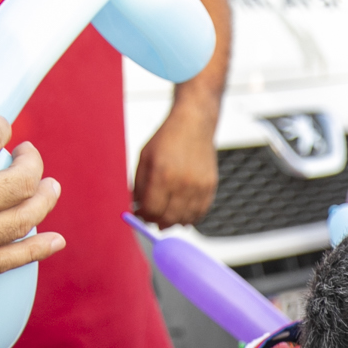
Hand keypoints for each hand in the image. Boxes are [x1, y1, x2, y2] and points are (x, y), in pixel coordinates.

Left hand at [132, 100, 219, 227]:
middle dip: (157, 223)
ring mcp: (199, 186)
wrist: (193, 124)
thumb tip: (137, 208)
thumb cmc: (166, 139)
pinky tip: (182, 213)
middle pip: (168, 219)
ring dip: (174, 222)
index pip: (151, 210)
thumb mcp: (144, 158)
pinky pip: (200, 213)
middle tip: (152, 221)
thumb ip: (139, 185)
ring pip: (185, 219)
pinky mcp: (210, 186)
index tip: (140, 215)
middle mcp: (182, 183)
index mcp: (162, 174)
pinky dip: (190, 218)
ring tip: (167, 217)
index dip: (143, 216)